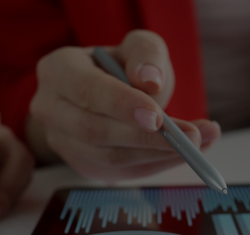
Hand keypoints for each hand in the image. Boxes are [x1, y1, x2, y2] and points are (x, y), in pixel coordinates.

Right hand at [30, 30, 220, 180]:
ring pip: (108, 158)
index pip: (88, 91)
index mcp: (58, 70)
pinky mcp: (81, 165)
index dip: (122, 105)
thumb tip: (149, 81)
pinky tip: (182, 153)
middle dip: (146, 137)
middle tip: (192, 137)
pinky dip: (154, 165)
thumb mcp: (138, 47)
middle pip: (95, 131)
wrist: (107, 92)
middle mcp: (50, 108)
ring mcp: (62, 141)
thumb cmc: (121, 67)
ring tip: (199, 142)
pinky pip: (119, 173)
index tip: (159, 116)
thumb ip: (146, 55)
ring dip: (157, 154)